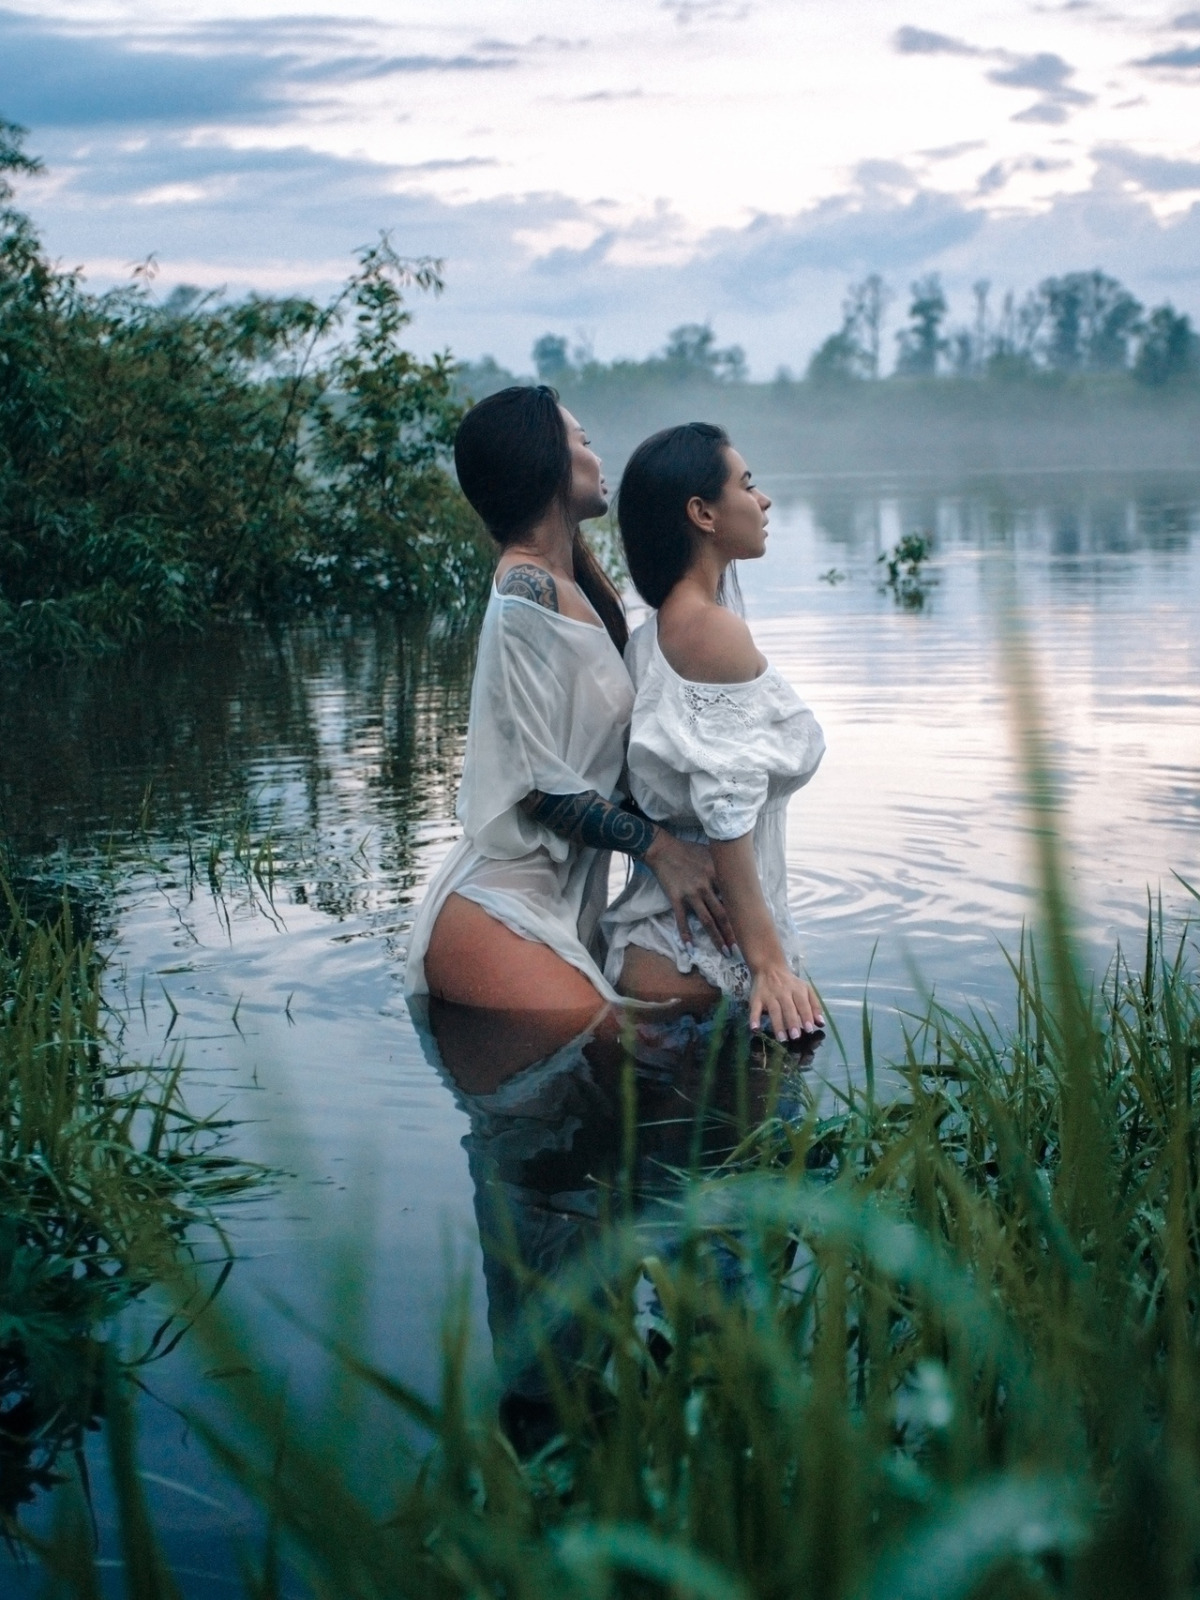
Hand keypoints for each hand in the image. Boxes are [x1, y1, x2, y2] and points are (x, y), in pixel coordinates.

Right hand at [642, 831, 736, 955]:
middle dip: (732, 933)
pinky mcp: (676, 898)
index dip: (743, 914)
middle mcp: (706, 886)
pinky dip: (685, 934)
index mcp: (717, 874)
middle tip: (741, 948)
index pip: (734, 898)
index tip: (751, 927)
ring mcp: (690, 893)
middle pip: (723, 914)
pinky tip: (690, 948)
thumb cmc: (689, 851)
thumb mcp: (712, 854)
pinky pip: (681, 920)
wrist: (662, 849)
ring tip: (725, 952)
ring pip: (707, 920)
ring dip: (716, 938)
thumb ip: (725, 867)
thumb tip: (743, 878)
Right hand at [747, 964, 824, 1041]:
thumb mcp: (806, 989)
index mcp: (797, 990)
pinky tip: (755, 1029)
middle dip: (792, 1022)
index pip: (803, 1004)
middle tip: (796, 1037)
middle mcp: (783, 993)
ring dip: (777, 1025)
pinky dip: (754, 1018)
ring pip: (774, 1011)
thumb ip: (815, 1006)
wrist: (769, 967)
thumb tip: (821, 1024)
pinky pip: (754, 1009)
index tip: (809, 1030)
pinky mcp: (756, 999)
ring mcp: (769, 996)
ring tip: (782, 1038)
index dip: (806, 1016)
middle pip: (788, 1008)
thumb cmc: (791, 983)